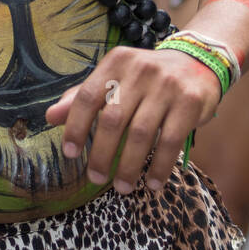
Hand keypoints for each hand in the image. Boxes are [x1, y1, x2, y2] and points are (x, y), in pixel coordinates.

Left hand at [45, 46, 221, 192]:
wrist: (198, 62)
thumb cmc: (146, 77)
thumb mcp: (115, 77)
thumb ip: (83, 96)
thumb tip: (50, 117)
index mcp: (116, 62)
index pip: (88, 96)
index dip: (75, 126)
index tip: (70, 153)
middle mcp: (140, 70)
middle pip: (112, 119)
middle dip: (101, 154)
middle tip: (96, 178)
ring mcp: (167, 86)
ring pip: (140, 134)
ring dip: (129, 167)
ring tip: (123, 187)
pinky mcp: (190, 102)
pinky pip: (170, 142)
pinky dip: (160, 167)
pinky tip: (153, 183)